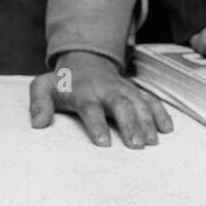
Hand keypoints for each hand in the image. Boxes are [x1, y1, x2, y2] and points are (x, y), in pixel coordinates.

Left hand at [30, 51, 173, 148]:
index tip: (103, 143)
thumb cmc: (63, 82)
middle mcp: (106, 88)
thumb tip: (37, 124)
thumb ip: (38, 103)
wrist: (85, 60)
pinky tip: (167, 129)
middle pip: (120, 104)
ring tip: (152, 142)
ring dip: (147, 121)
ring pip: (138, 102)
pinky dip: (160, 112)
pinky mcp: (135, 91)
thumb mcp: (43, 87)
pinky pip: (150, 100)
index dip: (96, 124)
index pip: (90, 106)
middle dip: (130, 123)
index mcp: (83, 90)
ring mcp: (123, 89)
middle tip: (136, 145)